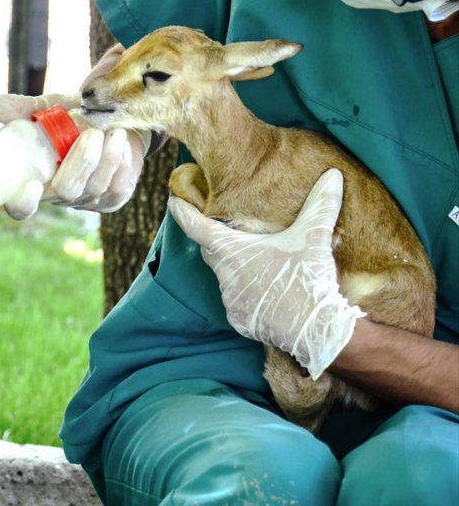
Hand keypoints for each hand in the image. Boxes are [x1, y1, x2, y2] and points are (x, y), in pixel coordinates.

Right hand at [0, 92, 147, 218]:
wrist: (114, 124)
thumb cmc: (72, 120)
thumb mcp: (46, 111)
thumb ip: (20, 109)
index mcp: (33, 181)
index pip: (19, 208)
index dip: (23, 204)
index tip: (31, 186)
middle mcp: (58, 196)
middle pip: (65, 190)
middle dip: (80, 162)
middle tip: (92, 133)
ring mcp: (86, 200)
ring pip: (95, 188)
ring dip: (107, 158)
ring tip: (114, 131)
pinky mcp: (112, 199)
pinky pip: (117, 187)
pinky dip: (121, 163)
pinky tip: (121, 144)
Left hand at [168, 169, 364, 378]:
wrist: (315, 330)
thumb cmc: (308, 279)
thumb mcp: (315, 238)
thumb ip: (320, 205)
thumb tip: (333, 175)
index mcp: (231, 252)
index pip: (195, 227)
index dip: (182, 212)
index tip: (172, 200)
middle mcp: (223, 276)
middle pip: (210, 250)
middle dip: (212, 238)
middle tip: (220, 226)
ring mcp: (229, 300)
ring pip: (225, 277)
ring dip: (235, 267)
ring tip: (255, 259)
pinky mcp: (239, 319)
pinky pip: (236, 300)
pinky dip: (246, 291)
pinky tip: (263, 288)